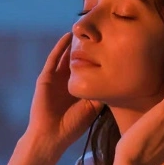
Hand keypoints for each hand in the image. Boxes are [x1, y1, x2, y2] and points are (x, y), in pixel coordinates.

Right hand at [22, 32, 102, 154]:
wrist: (51, 135)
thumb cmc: (73, 126)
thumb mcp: (93, 108)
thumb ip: (101, 92)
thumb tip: (117, 77)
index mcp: (80, 88)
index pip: (91, 68)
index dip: (100, 57)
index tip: (112, 45)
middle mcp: (69, 81)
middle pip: (79, 59)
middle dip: (87, 46)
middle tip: (99, 30)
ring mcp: (57, 78)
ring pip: (66, 56)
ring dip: (74, 44)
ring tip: (83, 29)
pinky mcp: (46, 77)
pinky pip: (54, 59)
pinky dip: (60, 47)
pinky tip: (68, 37)